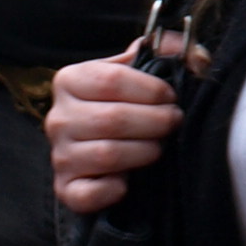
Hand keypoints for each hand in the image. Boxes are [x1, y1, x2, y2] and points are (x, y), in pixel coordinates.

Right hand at [46, 52, 183, 213]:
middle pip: (112, 119)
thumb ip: (165, 52)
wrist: (102, 141)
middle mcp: (58, 117)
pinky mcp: (65, 189)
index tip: (172, 97)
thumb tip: (187, 52)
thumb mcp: (140, 69)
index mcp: (70, 79)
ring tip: (159, 146)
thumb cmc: (126, 101)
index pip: (112, 80)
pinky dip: (113, 189)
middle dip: (155, 122)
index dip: (151, 90)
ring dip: (144, 152)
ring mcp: (59, 155)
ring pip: (107, 155)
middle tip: (174, 122)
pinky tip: (128, 181)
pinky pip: (88, 194)